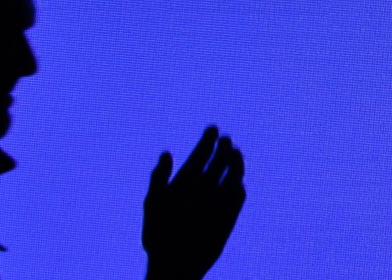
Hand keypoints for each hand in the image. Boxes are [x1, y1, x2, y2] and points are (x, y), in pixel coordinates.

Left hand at [143, 125, 245, 279]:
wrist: (172, 263)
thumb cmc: (158, 233)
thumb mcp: (153, 202)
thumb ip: (159, 178)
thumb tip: (166, 153)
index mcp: (185, 180)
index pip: (200, 154)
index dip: (207, 140)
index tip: (213, 128)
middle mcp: (203, 187)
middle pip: (217, 161)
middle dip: (223, 149)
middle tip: (226, 139)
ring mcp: (217, 200)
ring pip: (232, 176)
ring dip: (235, 164)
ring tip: (235, 153)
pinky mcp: (229, 216)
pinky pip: (237, 199)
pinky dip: (238, 190)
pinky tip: (235, 184)